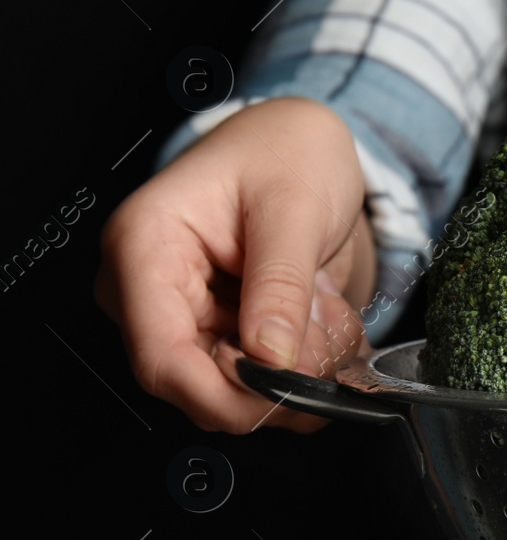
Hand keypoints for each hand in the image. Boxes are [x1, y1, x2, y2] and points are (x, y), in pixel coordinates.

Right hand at [96, 97, 376, 431]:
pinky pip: (261, 375)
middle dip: (276, 379)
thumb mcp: (296, 207)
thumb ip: (282, 284)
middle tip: (329, 335)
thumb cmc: (285, 151)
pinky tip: (323, 313)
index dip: (224, 394)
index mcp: (145, 246)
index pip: (161, 358)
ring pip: (238, 387)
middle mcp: (149, 288)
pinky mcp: (215, 328)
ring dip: (300, 365)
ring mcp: (181, 313)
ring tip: (327, 304)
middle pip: (198, 385)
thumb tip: (270, 358)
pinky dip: (305, 358)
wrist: (302, 142)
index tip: (286, 396)